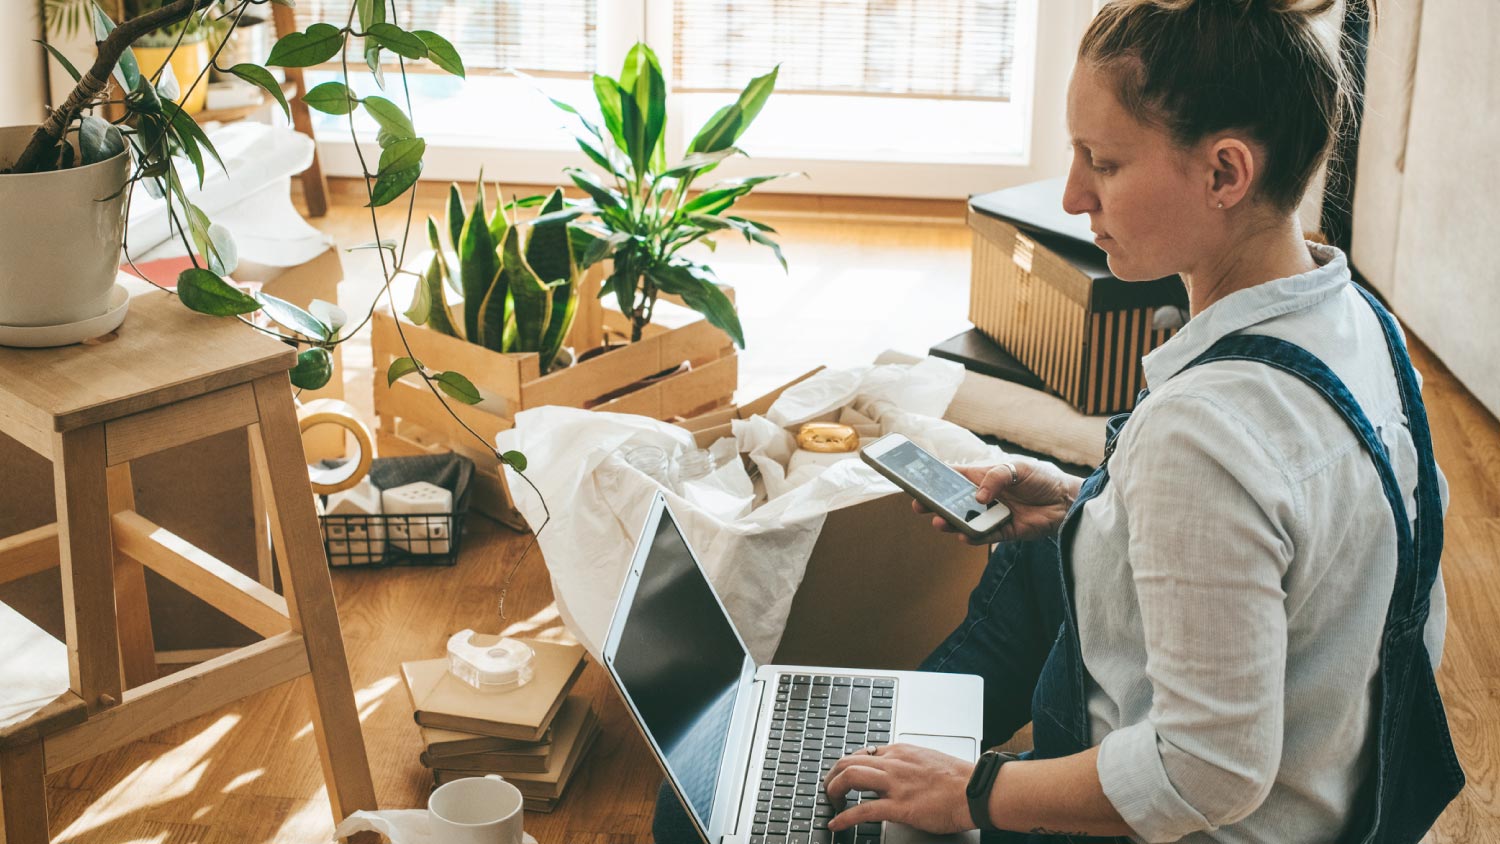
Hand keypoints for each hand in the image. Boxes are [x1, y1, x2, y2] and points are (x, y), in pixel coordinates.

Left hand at [823, 743, 974, 833]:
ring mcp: (895, 784)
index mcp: (900, 752)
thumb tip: (896, 776)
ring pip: (850, 777)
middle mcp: (893, 763)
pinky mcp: (900, 806)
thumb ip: (907, 765)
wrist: (975, 791)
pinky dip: (844, 818)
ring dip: (833, 790)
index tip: (843, 777)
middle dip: (833, 776)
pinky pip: (863, 810)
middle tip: (830, 790)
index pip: (862, 754)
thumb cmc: (958, 779)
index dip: (848, 767)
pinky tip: (836, 824)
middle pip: (848, 761)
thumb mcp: (927, 760)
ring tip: (831, 803)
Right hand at [913, 455, 1078, 542]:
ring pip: (965, 521)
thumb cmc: (1041, 478)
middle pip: (953, 501)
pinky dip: (973, 536)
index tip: (916, 481)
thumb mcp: (1018, 468)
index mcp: (983, 476)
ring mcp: (991, 515)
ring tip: (940, 522)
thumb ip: (996, 477)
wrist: (1067, 501)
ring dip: (951, 522)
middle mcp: (983, 497)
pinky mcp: (1004, 532)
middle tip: (919, 506)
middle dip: (935, 504)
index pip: (954, 476)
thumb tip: (977, 497)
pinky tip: (963, 535)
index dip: (934, 478)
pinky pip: (984, 536)